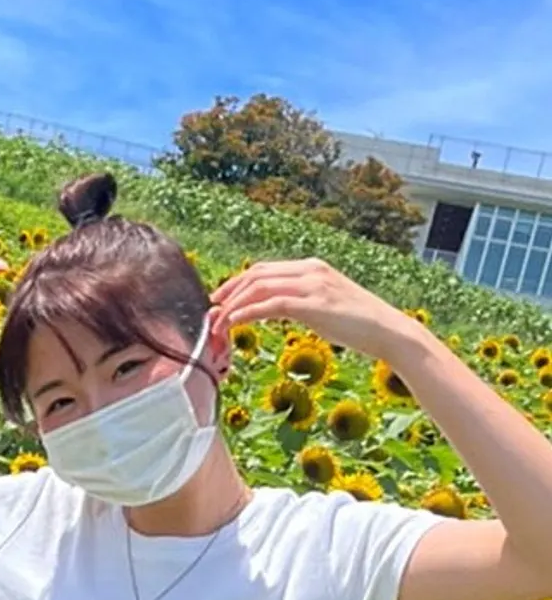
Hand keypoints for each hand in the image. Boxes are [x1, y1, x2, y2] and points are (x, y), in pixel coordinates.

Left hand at [208, 257, 427, 365]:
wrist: (388, 331)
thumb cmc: (359, 325)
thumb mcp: (325, 307)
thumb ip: (302, 302)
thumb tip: (279, 310)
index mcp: (311, 268)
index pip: (264, 269)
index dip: (237, 284)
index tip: (220, 301)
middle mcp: (310, 270)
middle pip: (256, 274)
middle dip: (228, 293)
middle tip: (211, 312)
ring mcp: (312, 285)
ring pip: (258, 288)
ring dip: (232, 306)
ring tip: (217, 325)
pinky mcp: (313, 304)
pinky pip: (269, 305)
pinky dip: (246, 313)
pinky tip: (233, 324)